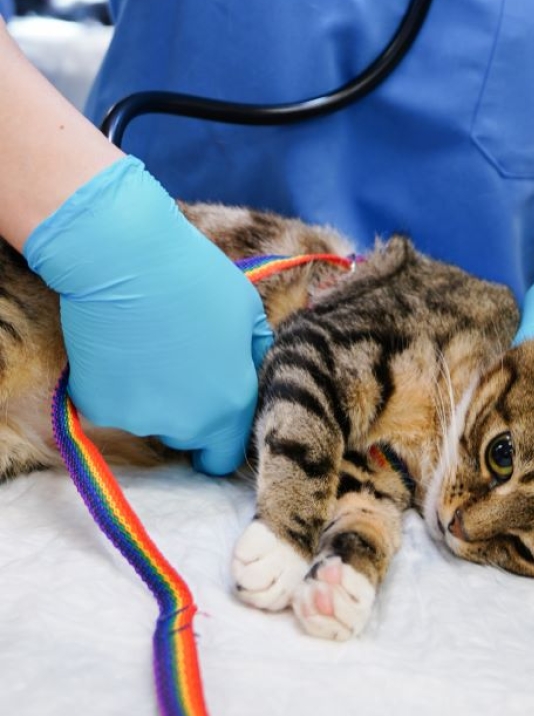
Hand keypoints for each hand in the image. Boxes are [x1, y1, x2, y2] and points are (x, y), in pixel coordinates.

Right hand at [24, 156, 273, 474]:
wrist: (123, 258)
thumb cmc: (194, 276)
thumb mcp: (247, 309)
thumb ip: (254, 353)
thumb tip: (250, 370)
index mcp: (228, 405)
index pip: (224, 457)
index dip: (221, 437)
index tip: (213, 413)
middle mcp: (184, 425)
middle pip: (186, 436)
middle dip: (187, 409)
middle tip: (179, 359)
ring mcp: (137, 418)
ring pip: (148, 417)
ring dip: (151, 393)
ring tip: (148, 341)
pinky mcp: (96, 406)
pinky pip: (111, 402)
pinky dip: (114, 382)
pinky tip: (118, 343)